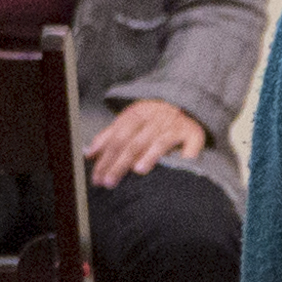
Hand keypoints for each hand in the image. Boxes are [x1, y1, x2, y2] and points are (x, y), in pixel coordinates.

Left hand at [84, 97, 206, 187]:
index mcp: (137, 114)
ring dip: (150, 155)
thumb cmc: (151, 119)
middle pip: (135, 142)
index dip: (105, 157)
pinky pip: (191, 144)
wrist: (184, 100)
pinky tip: (181, 165)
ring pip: (160, 141)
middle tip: (109, 181)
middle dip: (120, 162)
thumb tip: (88, 153)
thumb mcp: (129, 121)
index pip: (117, 137)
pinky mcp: (194, 132)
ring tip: (138, 170)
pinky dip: (186, 154)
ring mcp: (175, 125)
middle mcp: (155, 119)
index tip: (96, 177)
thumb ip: (108, 137)